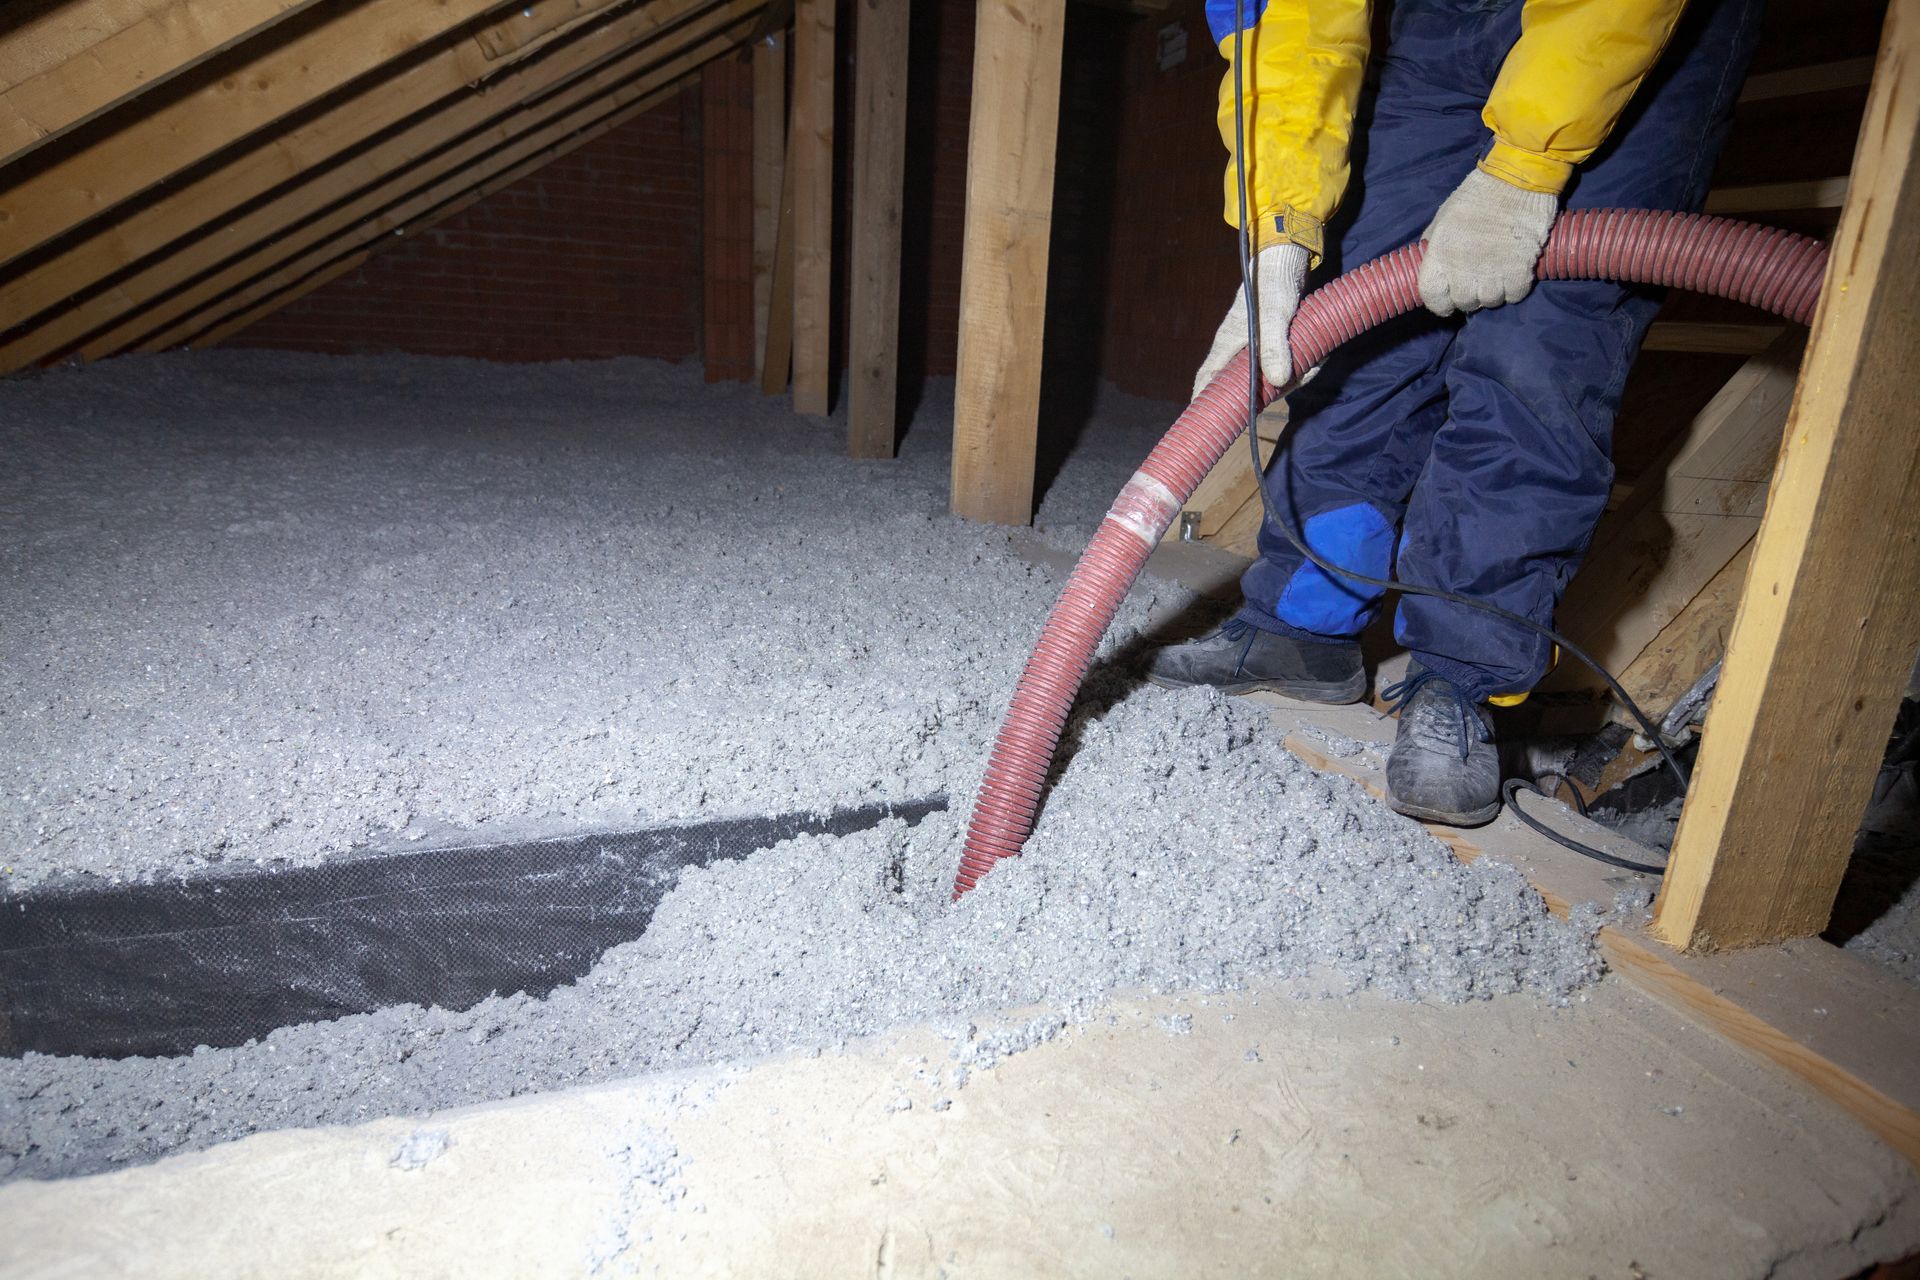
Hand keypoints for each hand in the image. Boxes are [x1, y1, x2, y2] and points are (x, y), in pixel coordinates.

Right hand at [1193, 242, 1309, 399]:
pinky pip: (1285, 367)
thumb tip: (1279, 381)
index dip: (1204, 403)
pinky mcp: (1274, 344)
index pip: (1207, 380)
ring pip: (1271, 378)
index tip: (1208, 424)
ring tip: (1314, 363)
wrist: (1286, 261)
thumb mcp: (1275, 315)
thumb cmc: (1272, 284)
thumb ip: (1275, 346)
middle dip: (1273, 392)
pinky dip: (1302, 367)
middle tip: (1295, 383)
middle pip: (1245, 386)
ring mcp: (1256, 348)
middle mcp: (1238, 350)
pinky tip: (1317, 357)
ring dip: (1295, 378)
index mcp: (1227, 346)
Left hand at [1417, 168, 1557, 316]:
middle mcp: (1463, 266)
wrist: (1517, 179)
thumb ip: (1434, 244)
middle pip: (1463, 302)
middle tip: (1477, 283)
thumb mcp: (1444, 217)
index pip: (1431, 295)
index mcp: (1440, 252)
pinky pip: (1514, 295)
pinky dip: (1515, 289)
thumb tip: (1429, 264)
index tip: (1447, 300)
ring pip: (1490, 301)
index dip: (1439, 303)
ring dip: (1493, 293)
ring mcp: (1492, 269)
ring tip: (1497, 276)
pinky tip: (1514, 274)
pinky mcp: (1519, 268)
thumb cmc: (1477, 195)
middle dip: (1469, 297)